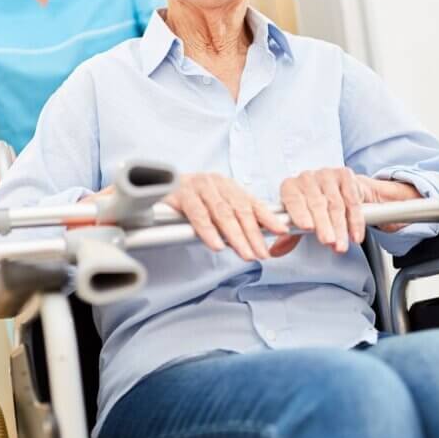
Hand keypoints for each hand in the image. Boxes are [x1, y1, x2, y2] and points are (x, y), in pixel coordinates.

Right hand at [163, 173, 288, 260]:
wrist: (156, 186)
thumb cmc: (190, 201)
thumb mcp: (216, 206)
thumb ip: (234, 219)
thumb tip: (256, 240)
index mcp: (228, 186)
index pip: (252, 202)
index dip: (268, 217)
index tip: (282, 231)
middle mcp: (216, 183)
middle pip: (239, 210)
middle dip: (253, 234)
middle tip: (261, 254)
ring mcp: (198, 186)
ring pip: (222, 213)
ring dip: (235, 236)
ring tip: (245, 254)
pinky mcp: (180, 193)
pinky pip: (197, 214)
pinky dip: (208, 231)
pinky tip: (217, 245)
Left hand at [275, 167, 420, 256]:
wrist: (336, 189)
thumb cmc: (312, 207)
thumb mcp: (300, 220)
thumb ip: (289, 236)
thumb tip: (274, 252)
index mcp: (290, 187)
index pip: (293, 199)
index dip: (299, 213)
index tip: (307, 227)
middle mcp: (306, 177)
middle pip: (317, 203)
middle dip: (324, 225)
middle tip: (328, 242)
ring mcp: (326, 174)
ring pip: (336, 204)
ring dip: (340, 228)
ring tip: (341, 246)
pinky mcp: (345, 174)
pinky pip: (352, 200)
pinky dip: (355, 220)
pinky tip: (355, 235)